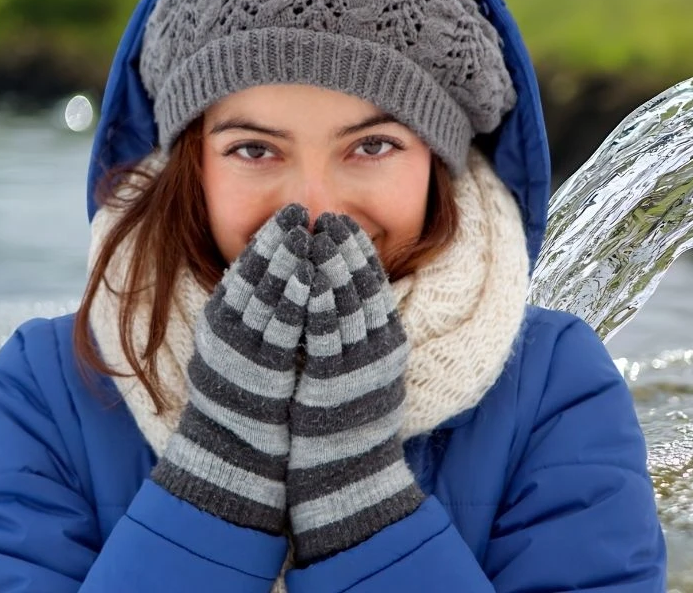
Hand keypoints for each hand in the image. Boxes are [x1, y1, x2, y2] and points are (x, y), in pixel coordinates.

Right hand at [152, 204, 312, 533]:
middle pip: (254, 276)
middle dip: (278, 241)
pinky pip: (281, 329)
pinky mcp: (261, 372)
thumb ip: (259, 315)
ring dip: (287, 261)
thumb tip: (288, 278)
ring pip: (265, 296)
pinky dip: (294, 300)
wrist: (236, 456)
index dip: (268, 240)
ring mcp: (242, 351)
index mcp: (221, 323)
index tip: (289, 213)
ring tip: (306, 233)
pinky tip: (310, 277)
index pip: (245, 270)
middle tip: (298, 210)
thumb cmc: (249, 400)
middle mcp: (226, 333)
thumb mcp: (247, 349)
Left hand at [288, 213, 423, 564]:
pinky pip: (324, 331)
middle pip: (363, 287)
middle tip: (329, 218)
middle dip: (345, 249)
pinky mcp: (334, 380)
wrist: (347, 475)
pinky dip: (315, 300)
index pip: (376, 286)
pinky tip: (304, 276)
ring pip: (346, 302)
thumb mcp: (366, 373)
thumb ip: (361, 337)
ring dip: (329, 265)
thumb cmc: (350, 426)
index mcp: (389, 344)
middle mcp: (379, 350)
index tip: (344, 225)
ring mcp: (358, 365)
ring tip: (314, 233)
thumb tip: (345, 300)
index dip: (359, 253)